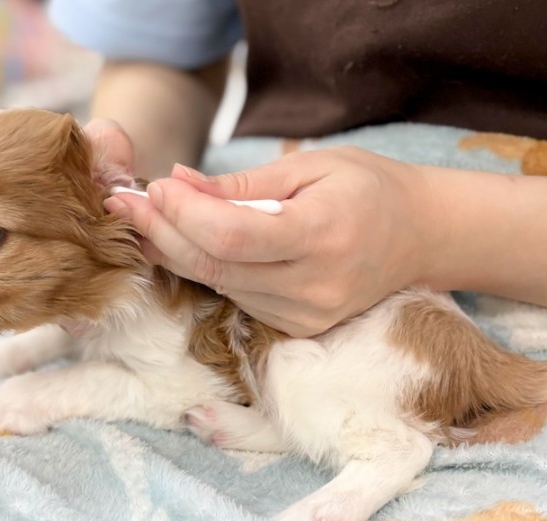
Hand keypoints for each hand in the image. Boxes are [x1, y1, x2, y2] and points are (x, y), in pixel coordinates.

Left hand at [105, 147, 440, 336]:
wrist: (419, 237)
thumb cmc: (367, 188)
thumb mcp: (311, 167)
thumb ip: (243, 185)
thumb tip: (177, 184)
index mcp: (323, 235)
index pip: (231, 236)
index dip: (182, 214)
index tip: (154, 187)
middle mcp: (315, 287)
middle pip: (215, 268)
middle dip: (162, 235)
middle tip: (127, 206)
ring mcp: (308, 315)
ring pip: (220, 286)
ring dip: (177, 253)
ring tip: (149, 219)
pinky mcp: (301, 327)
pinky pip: (239, 298)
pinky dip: (210, 270)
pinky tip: (190, 245)